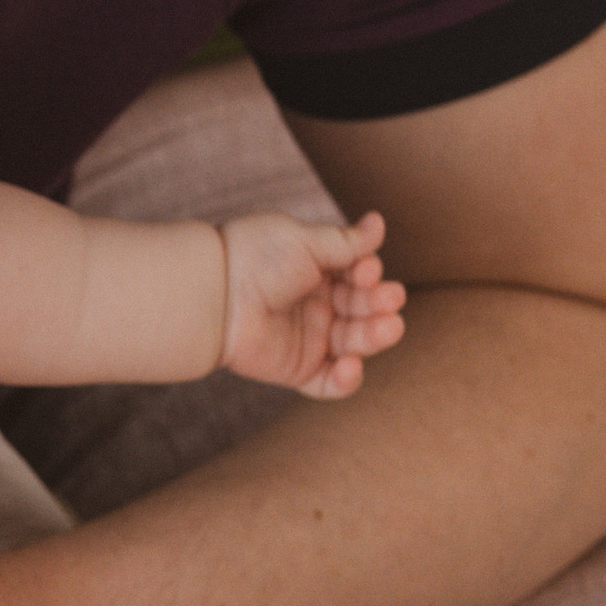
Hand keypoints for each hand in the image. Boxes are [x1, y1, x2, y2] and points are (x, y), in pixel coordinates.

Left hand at [218, 209, 405, 397]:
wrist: (216, 293)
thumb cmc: (257, 258)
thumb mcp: (306, 241)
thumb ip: (346, 242)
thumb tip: (378, 222)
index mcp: (318, 270)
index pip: (359, 276)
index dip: (369, 275)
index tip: (365, 270)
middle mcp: (316, 304)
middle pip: (363, 309)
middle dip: (380, 304)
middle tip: (389, 299)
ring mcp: (308, 338)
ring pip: (355, 344)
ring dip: (375, 337)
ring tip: (388, 328)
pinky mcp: (296, 368)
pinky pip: (329, 383)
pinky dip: (346, 380)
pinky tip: (350, 365)